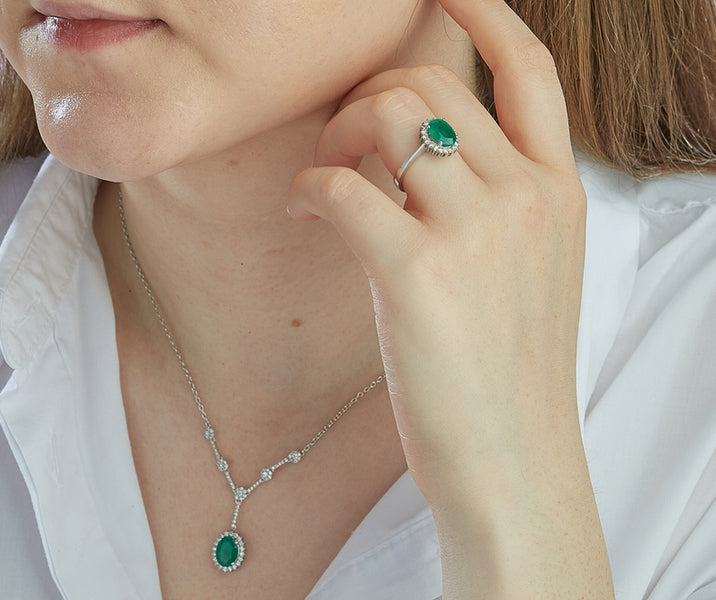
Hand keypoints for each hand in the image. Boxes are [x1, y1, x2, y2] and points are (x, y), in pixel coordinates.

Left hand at [286, 0, 612, 596]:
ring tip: (321, 179)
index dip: (485, 15)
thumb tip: (412, 150)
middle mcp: (526, 197)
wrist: (511, 459)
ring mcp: (478, 231)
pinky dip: (311, 187)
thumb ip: (492, 202)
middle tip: (340, 145)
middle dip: (369, 98)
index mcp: (557, 193)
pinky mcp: (417, 272)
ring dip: (337, 134)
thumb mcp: (526, 270)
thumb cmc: (506, 369)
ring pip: (390, 116)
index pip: (530, 71)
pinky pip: (343, 184)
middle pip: (431, 87)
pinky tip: (304, 211)